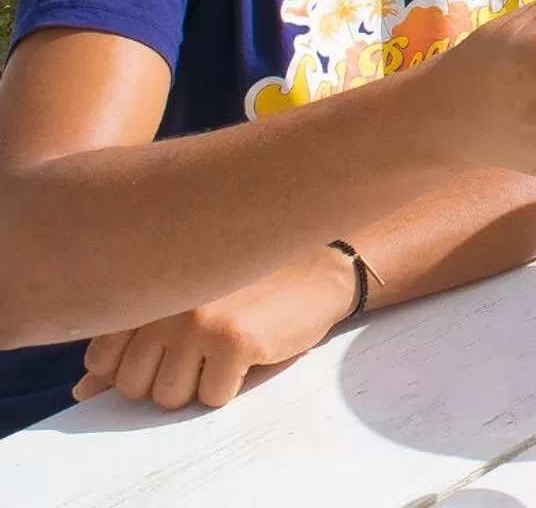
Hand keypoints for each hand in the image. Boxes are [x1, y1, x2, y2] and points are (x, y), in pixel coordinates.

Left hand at [71, 245, 355, 410]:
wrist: (318, 271)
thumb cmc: (247, 290)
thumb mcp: (183, 310)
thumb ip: (129, 346)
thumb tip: (82, 391)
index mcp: (146, 288)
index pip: (101, 360)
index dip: (135, 368)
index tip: (169, 348)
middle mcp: (163, 300)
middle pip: (133, 386)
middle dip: (168, 380)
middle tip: (204, 349)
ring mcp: (197, 320)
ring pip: (169, 398)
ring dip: (199, 387)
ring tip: (225, 350)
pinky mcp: (234, 339)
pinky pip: (212, 399)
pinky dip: (232, 387)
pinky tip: (250, 352)